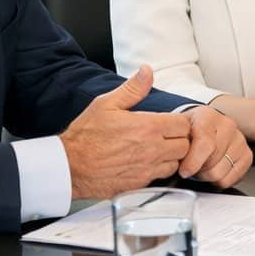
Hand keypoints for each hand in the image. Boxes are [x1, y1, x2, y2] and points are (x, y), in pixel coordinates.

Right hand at [62, 65, 191, 199]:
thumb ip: (132, 89)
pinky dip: (159, 170)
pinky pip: (162, 177)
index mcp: (147, 127)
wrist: (68, 166)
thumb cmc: (84, 136)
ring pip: (177, 163)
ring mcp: (147, 168)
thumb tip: (147, 71)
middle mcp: (152, 149)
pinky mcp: (140, 184)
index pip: (183, 124)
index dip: (179, 122)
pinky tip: (147, 163)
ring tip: (157, 149)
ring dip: (172, 156)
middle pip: (185, 145)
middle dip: (179, 139)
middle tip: (166, 136)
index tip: (170, 122)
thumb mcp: (106, 104)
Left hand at [178, 106, 252, 186]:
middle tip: (191, 164)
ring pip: (220, 173)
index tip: (184, 171)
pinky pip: (230, 179)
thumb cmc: (188, 131)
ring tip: (202, 165)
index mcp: (207, 117)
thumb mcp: (177, 131)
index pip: (205, 144)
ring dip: (207, 175)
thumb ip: (174, 144)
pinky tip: (214, 168)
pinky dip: (218, 180)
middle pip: (212, 162)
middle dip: (197, 169)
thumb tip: (170, 163)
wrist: (202, 126)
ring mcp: (239, 140)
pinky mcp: (247, 155)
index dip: (192, 162)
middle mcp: (227, 125)